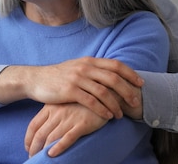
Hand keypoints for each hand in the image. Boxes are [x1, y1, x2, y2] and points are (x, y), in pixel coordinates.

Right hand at [0, 57, 143, 119]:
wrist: (36, 79)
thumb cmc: (59, 76)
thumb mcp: (77, 67)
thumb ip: (94, 69)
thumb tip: (113, 74)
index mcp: (89, 61)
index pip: (116, 65)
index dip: (130, 74)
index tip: (141, 83)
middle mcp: (85, 67)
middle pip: (113, 78)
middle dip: (127, 91)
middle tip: (135, 102)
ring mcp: (77, 78)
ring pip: (104, 91)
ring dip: (115, 104)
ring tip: (121, 114)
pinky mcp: (70, 91)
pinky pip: (91, 101)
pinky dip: (102, 110)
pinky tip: (107, 116)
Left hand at [25, 103, 107, 156]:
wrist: (103, 92)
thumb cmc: (81, 100)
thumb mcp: (63, 102)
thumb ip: (53, 112)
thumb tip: (43, 127)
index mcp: (50, 106)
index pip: (33, 125)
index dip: (28, 138)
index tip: (27, 147)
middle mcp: (58, 112)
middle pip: (40, 134)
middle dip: (34, 148)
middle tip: (32, 157)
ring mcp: (69, 118)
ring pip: (51, 138)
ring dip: (43, 151)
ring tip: (41, 159)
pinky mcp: (82, 124)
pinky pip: (68, 138)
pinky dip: (59, 147)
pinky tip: (52, 154)